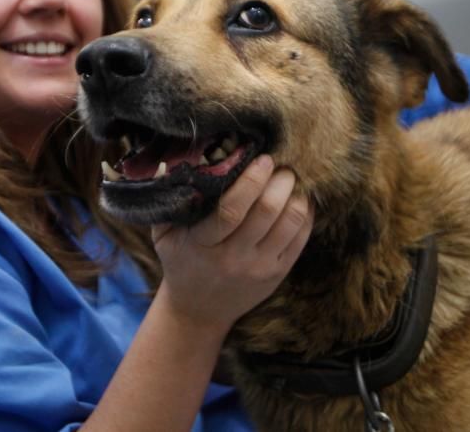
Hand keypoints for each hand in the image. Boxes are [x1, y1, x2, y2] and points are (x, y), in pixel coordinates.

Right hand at [151, 155, 312, 334]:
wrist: (198, 310)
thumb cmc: (181, 261)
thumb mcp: (164, 235)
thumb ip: (170, 200)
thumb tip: (179, 161)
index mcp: (203, 244)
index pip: (232, 210)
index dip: (251, 181)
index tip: (262, 159)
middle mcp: (234, 257)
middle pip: (267, 211)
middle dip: (280, 181)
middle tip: (282, 164)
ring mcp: (259, 267)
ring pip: (290, 223)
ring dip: (296, 194)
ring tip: (291, 178)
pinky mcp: (277, 274)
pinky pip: (300, 238)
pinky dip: (305, 213)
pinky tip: (299, 198)